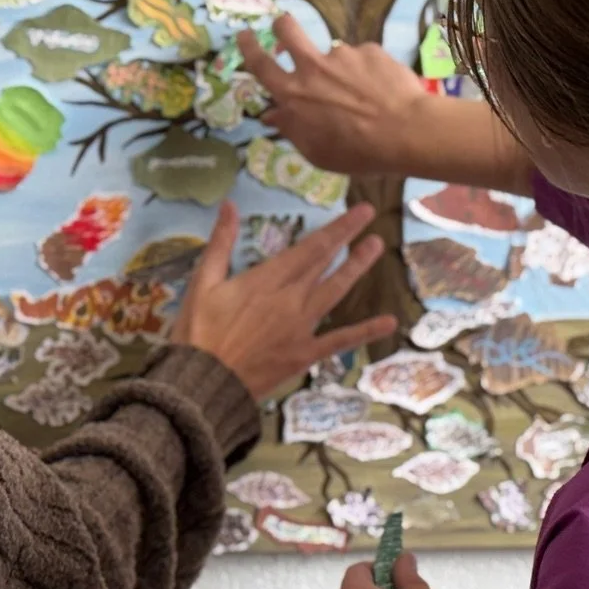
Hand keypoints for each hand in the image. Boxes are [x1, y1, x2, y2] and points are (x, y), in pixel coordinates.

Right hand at [171, 201, 396, 399]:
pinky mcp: (305, 354)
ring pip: (335, 292)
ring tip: (376, 248)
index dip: (337, 227)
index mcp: (267, 279)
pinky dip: (365, 331)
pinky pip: (339, 340)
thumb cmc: (198, 332)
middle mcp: (291, 299)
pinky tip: (390, 322)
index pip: (310, 247)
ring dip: (356, 269)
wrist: (204, 383)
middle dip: (349, 239)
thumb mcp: (202, 283)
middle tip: (371, 219)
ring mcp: (302, 327)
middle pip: (325, 263)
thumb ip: (220, 243)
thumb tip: (230, 205)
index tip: (359, 211)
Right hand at [238, 14, 433, 176]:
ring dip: (341, 69)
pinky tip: (383, 92)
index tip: (244, 34)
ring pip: (333, 54)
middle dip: (281, 25)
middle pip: (287, 30)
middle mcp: (313, 67)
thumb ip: (292, 129)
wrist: (406, 133)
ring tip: (363, 94)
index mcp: (294, 95)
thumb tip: (272, 114)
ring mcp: (343, 55)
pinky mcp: (370, 50)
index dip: (249, 47)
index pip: (261, 65)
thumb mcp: (317, 152)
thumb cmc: (358, 152)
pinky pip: (363, 59)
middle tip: (284, 27)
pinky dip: (369, 73)